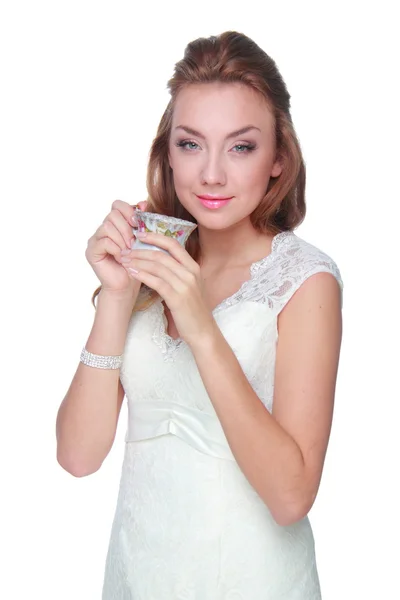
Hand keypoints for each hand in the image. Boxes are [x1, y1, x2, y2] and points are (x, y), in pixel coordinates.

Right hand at [85, 199, 147, 296]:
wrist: (127, 286)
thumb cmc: (137, 263)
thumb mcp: (143, 240)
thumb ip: (142, 222)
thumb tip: (144, 203)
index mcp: (115, 224)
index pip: (117, 205)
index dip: (128, 210)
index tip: (138, 223)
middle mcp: (103, 229)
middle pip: (112, 214)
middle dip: (127, 227)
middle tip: (134, 242)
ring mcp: (95, 239)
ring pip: (107, 226)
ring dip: (122, 239)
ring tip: (129, 251)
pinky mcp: (91, 251)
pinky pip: (104, 241)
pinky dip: (116, 249)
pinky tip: (122, 258)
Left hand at [120, 230, 217, 346]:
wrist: (203, 330)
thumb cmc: (193, 309)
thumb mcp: (189, 286)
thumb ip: (178, 272)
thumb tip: (158, 260)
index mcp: (194, 267)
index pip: (173, 244)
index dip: (155, 237)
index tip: (140, 234)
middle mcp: (191, 273)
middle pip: (162, 254)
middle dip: (141, 250)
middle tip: (126, 250)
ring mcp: (185, 285)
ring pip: (157, 266)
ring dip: (138, 262)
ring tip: (125, 260)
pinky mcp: (177, 298)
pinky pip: (157, 282)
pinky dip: (142, 275)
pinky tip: (132, 273)